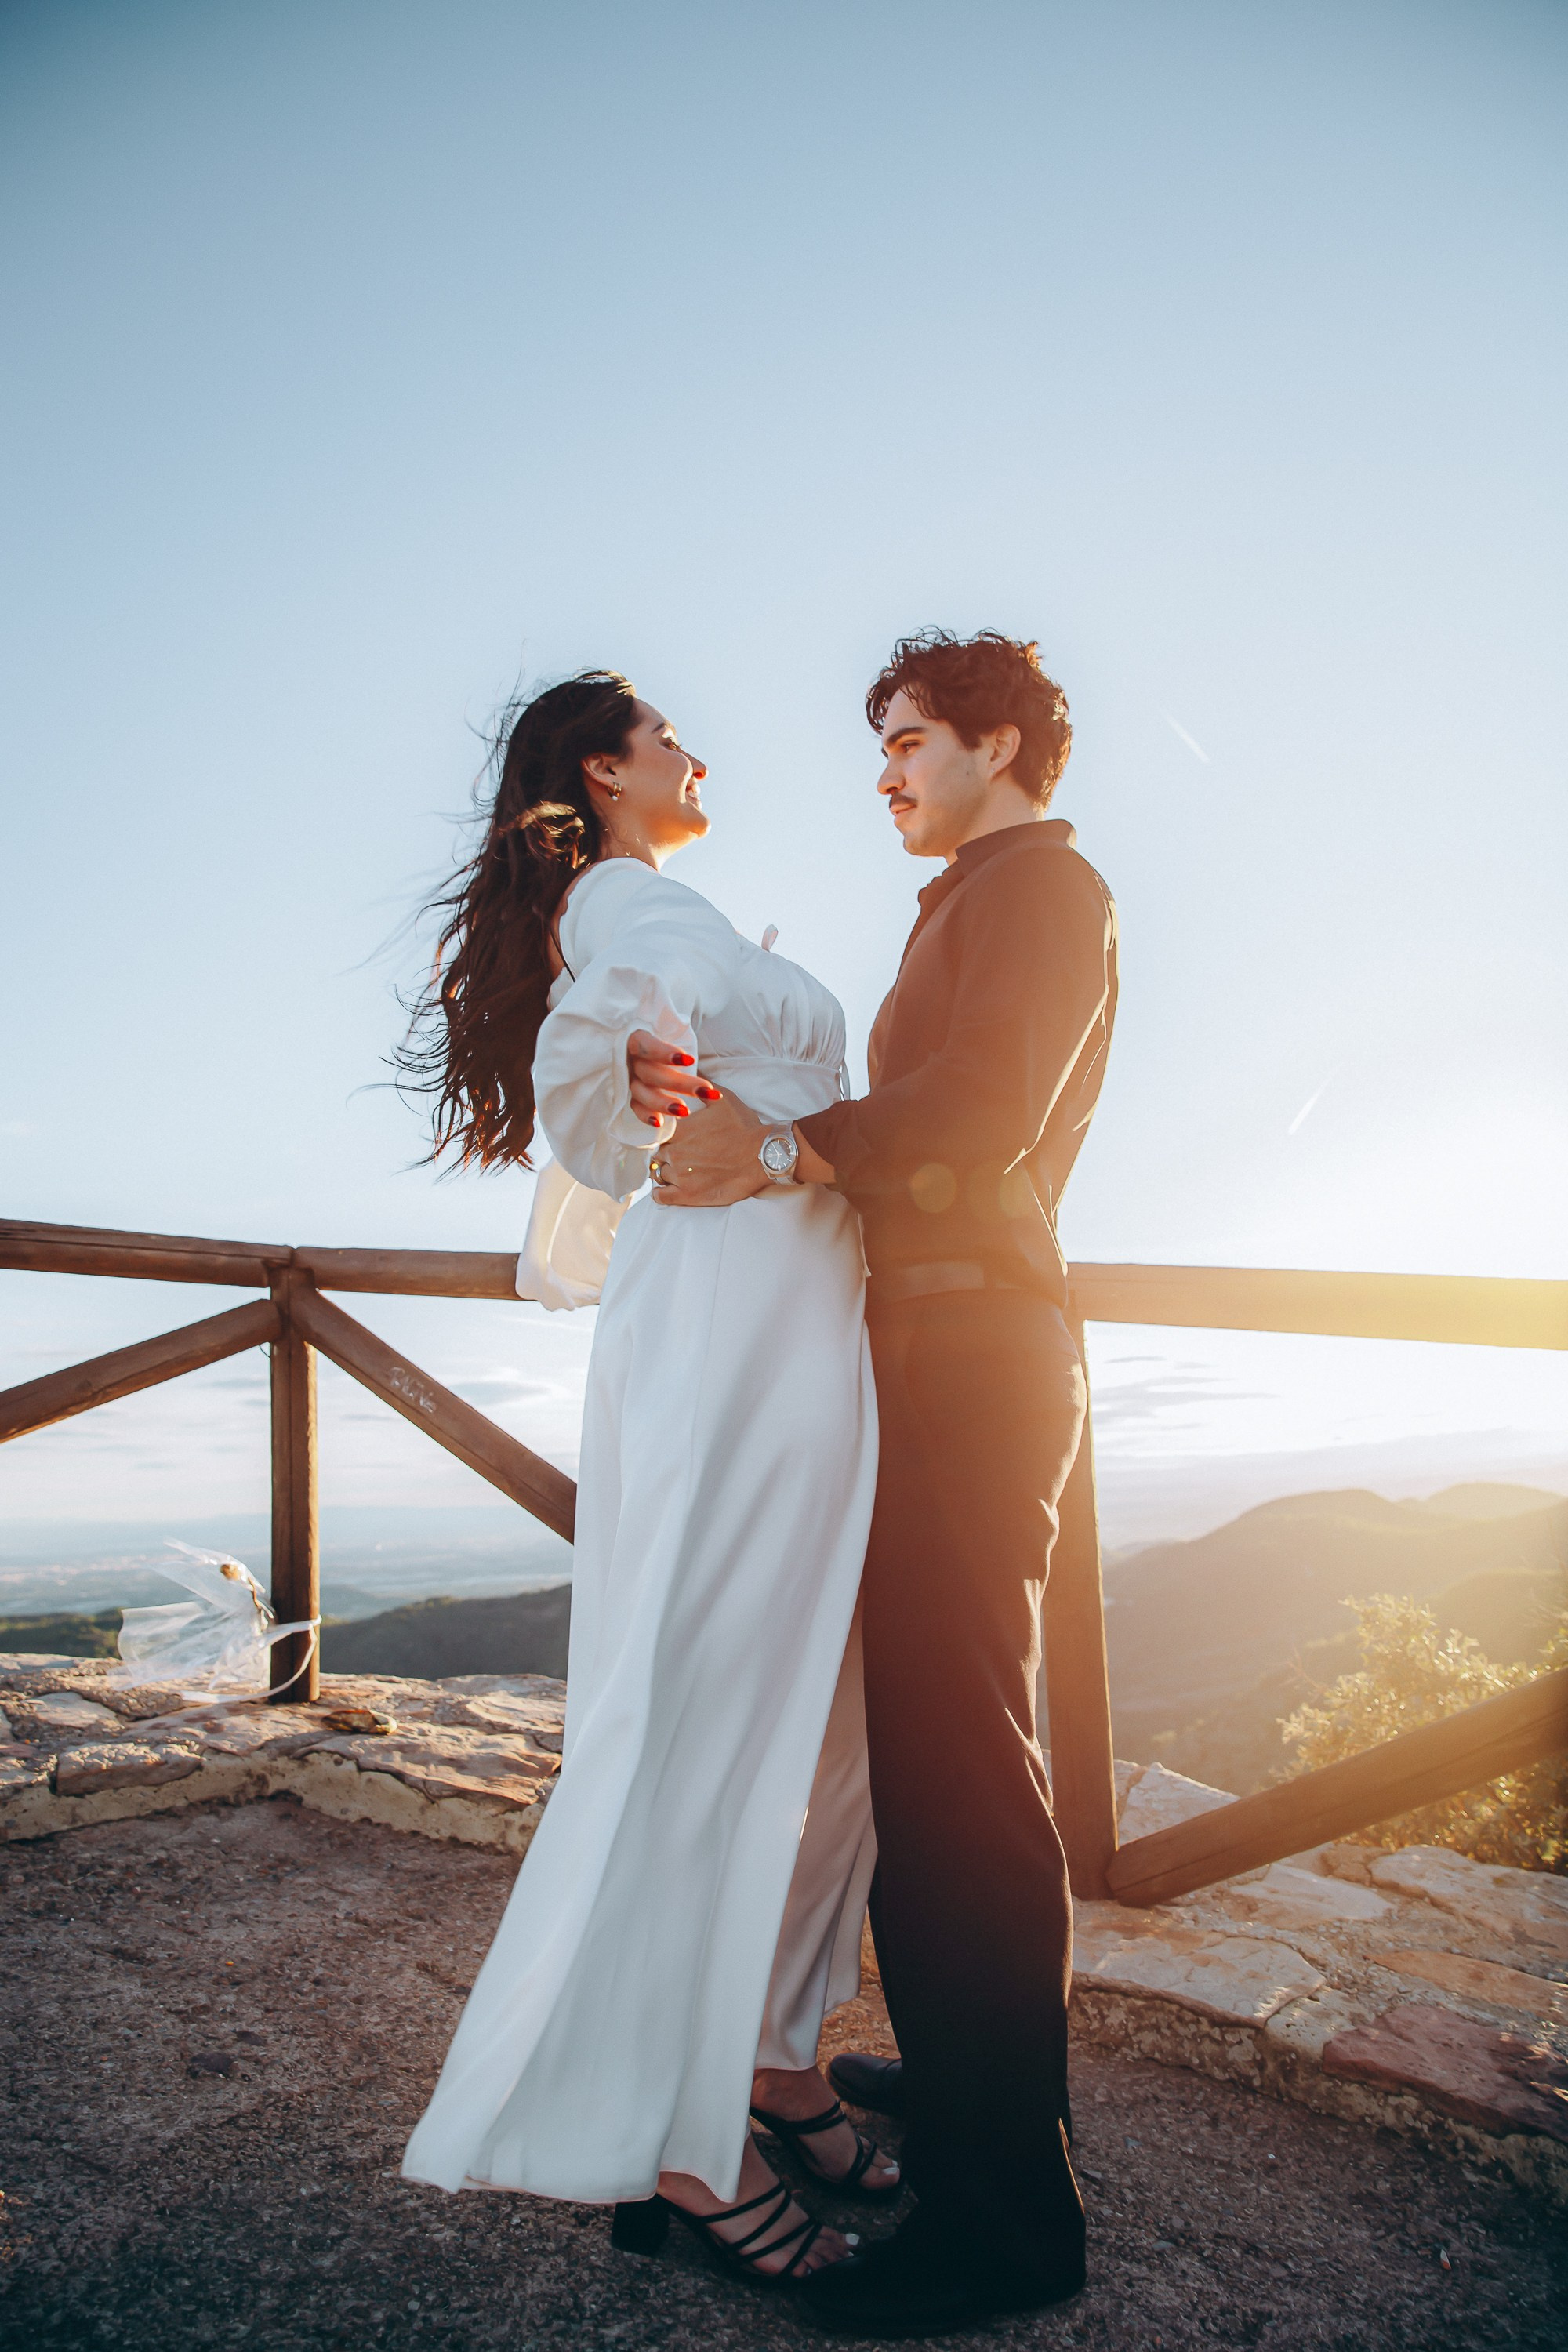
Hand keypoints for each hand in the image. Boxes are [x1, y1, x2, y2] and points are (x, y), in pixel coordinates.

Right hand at [626, 1029, 721, 1128]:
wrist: (647, 1047)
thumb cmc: (663, 1039)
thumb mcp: (669, 1032)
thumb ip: (675, 1036)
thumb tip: (692, 1055)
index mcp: (635, 1040)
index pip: (645, 1045)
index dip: (663, 1052)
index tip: (689, 1060)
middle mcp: (629, 1061)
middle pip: (651, 1073)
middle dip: (679, 1083)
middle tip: (705, 1090)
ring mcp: (629, 1080)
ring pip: (642, 1093)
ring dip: (663, 1103)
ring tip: (685, 1111)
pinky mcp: (631, 1095)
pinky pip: (636, 1107)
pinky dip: (646, 1116)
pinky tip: (659, 1123)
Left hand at [649, 1091, 769, 1205]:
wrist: (762, 1156)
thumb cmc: (744, 1128)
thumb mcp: (723, 1098)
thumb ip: (701, 1087)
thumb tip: (689, 1073)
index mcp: (679, 1129)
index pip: (657, 1131)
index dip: (665, 1134)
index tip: (674, 1136)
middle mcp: (675, 1152)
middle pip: (658, 1152)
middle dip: (667, 1151)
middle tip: (681, 1152)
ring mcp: (680, 1176)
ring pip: (658, 1172)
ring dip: (667, 1170)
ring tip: (681, 1169)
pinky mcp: (687, 1196)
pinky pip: (661, 1196)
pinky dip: (661, 1193)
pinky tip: (669, 1188)